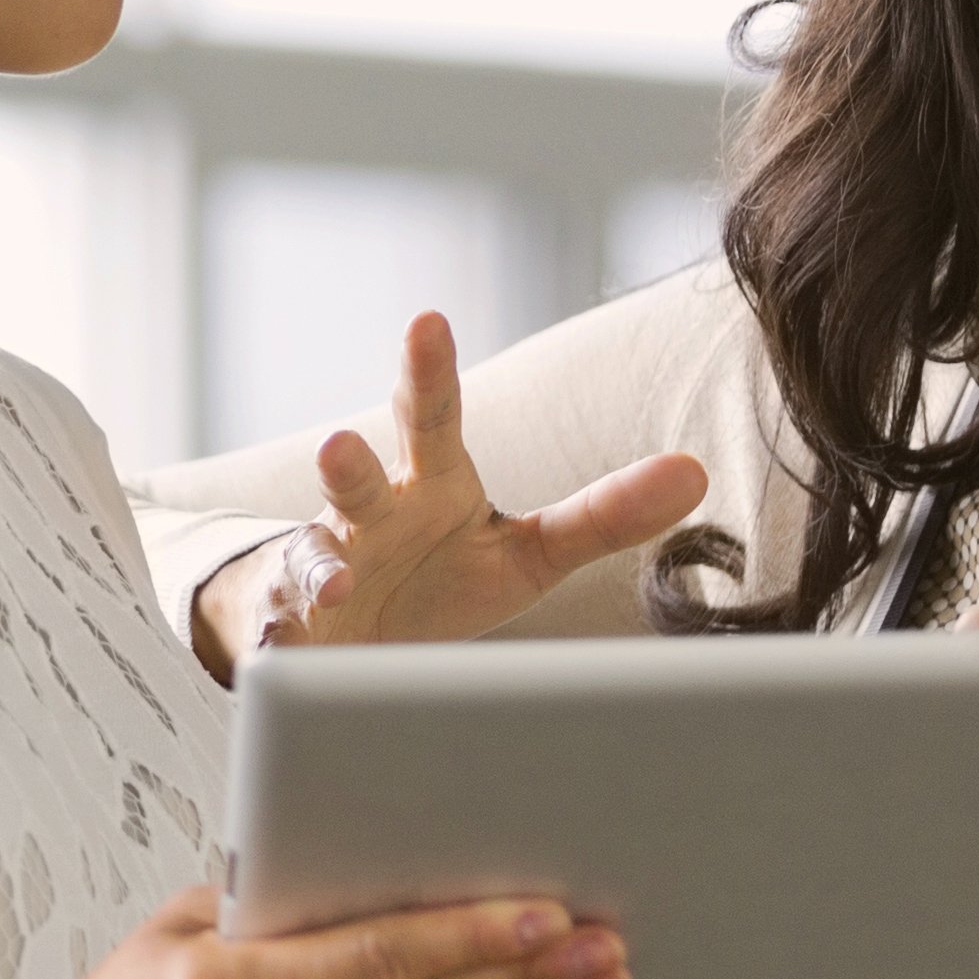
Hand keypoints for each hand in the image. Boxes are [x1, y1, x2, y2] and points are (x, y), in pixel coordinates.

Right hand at [194, 315, 707, 675]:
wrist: (342, 635)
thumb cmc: (440, 578)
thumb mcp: (527, 551)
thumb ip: (604, 514)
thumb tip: (695, 472)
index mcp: (426, 483)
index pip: (431, 417)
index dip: (427, 371)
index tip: (426, 320)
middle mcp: (365, 514)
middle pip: (355, 476)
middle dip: (345, 461)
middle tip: (338, 445)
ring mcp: (321, 568)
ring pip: (313, 557)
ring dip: (318, 568)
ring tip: (336, 585)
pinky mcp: (290, 628)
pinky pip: (284, 635)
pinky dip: (283, 648)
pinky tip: (283, 658)